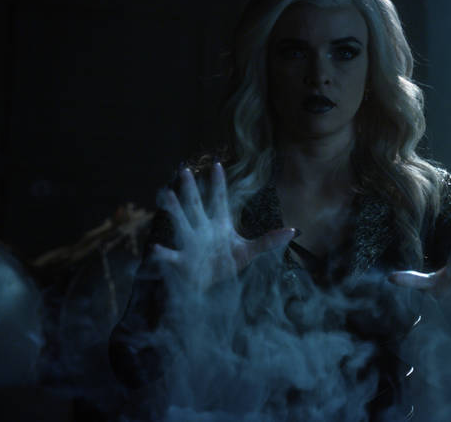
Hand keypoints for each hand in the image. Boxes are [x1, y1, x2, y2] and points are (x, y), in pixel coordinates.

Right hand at [152, 163, 295, 290]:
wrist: (208, 285)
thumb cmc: (225, 263)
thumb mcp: (248, 252)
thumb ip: (268, 241)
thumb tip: (293, 231)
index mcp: (218, 225)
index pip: (219, 200)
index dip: (218, 184)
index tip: (217, 164)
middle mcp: (202, 230)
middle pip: (196, 206)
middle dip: (191, 190)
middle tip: (184, 170)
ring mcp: (191, 244)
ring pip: (181, 224)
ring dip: (175, 211)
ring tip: (168, 195)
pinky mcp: (182, 262)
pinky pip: (170, 256)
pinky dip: (163, 254)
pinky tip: (156, 249)